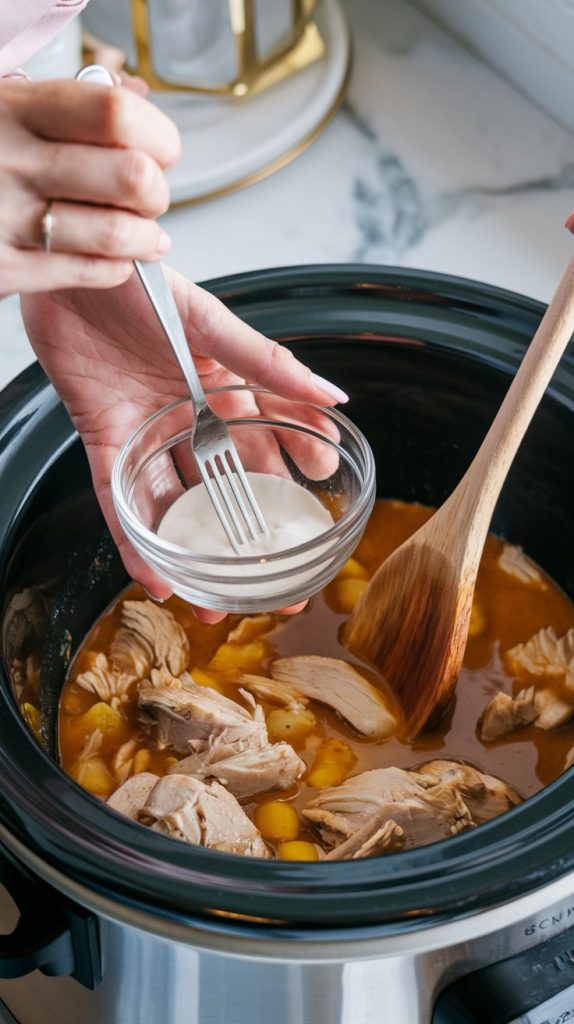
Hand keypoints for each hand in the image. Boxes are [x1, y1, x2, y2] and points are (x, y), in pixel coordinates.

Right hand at [0, 78, 178, 296]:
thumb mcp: (0, 108)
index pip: (114, 113)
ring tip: (146, 236)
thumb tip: (136, 97)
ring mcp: (4, 218)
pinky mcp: (2, 269)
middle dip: (156, 192)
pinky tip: (116, 259)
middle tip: (150, 196)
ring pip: (117, 233)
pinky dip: (116, 268)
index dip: (156, 133)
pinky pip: (88, 272)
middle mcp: (10, 161)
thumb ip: (65, 102)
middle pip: (130, 176)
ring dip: (145, 238)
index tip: (160, 148)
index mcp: (12, 109)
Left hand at [21, 269, 346, 619]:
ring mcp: (148, 433)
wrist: (72, 268)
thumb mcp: (211, 321)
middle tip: (280, 580)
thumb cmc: (139, 283)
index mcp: (224, 385)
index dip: (299, 466)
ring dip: (195, 554)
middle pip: (230, 484)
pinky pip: (121, 501)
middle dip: (254, 534)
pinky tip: (156, 577)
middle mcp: (190, 416)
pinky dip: (137, 541)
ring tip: (218, 601)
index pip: (273, 436)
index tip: (323, 498)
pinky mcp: (103, 443)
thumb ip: (269, 363)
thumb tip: (334, 397)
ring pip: (178, 505)